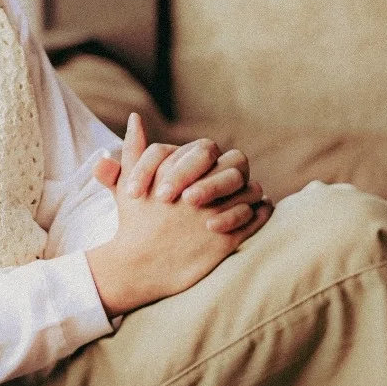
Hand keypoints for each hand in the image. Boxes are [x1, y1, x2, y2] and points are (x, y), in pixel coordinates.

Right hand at [85, 114, 271, 317]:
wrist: (139, 266)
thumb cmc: (133, 223)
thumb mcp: (128, 182)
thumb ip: (134, 148)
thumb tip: (135, 118)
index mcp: (178, 176)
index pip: (207, 151)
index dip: (207, 160)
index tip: (203, 170)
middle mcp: (198, 194)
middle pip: (235, 168)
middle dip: (233, 173)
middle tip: (228, 181)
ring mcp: (214, 216)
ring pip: (249, 191)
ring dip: (249, 191)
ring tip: (242, 196)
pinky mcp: (227, 240)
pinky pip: (255, 217)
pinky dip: (258, 212)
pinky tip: (250, 212)